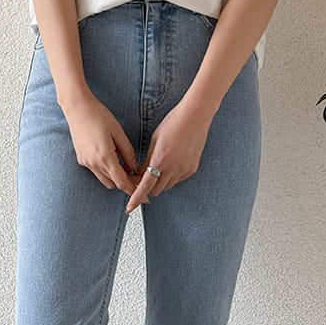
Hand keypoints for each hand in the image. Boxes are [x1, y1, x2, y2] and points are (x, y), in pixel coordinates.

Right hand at [61, 92, 148, 203]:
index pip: (122, 182)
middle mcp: (94, 163)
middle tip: (136, 174)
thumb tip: (134, 167)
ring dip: (115, 177)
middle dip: (126, 182)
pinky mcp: (81, 160)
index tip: (143, 195)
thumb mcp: (118, 133)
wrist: (77, 108)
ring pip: (105, 180)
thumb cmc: (98, 116)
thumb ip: (128, 152)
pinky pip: (96, 172)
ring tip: (123, 164)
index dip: (134, 190)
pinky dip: (105, 170)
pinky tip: (110, 157)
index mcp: (105, 157)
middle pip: (114, 183)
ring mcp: (86, 163)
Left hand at [125, 97, 215, 212]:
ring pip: (167, 186)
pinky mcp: (192, 169)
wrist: (195, 116)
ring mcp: (184, 170)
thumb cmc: (173, 123)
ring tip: (159, 166)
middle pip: (155, 190)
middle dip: (148, 188)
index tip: (130, 207)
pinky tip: (172, 162)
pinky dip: (171, 176)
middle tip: (143, 179)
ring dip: (160, 182)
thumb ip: (146, 160)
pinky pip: (178, 179)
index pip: (145, 186)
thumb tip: (140, 175)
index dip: (136, 198)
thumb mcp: (154, 141)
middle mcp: (173, 168)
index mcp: (160, 160)